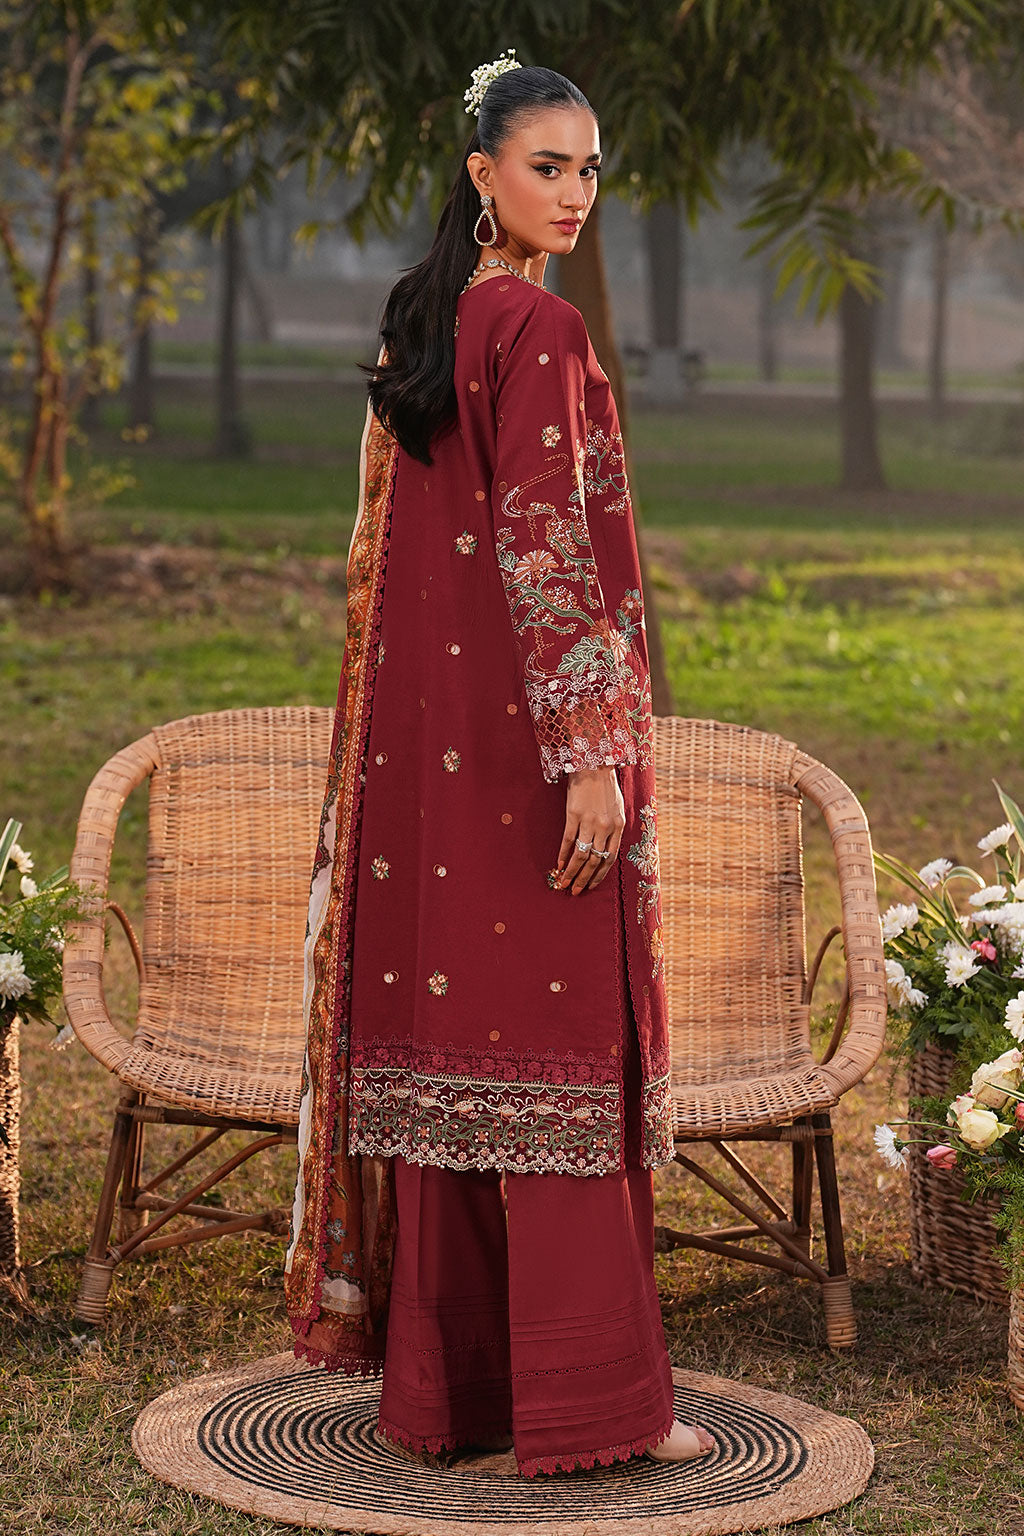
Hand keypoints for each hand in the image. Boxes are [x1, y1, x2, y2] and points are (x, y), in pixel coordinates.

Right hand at [554, 766, 624, 894]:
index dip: (600, 875)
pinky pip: (568, 840)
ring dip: (572, 871)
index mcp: (618, 826)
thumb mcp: (618, 808)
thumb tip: (606, 849)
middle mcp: (605, 826)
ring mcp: (589, 821)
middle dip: (585, 879)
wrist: (593, 765)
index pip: (610, 858)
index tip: (591, 886)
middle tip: (576, 892)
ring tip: (564, 883)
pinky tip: (558, 864)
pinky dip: (563, 854)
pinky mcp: (574, 814)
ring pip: (581, 854)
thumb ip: (614, 828)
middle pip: (595, 860)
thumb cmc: (606, 786)